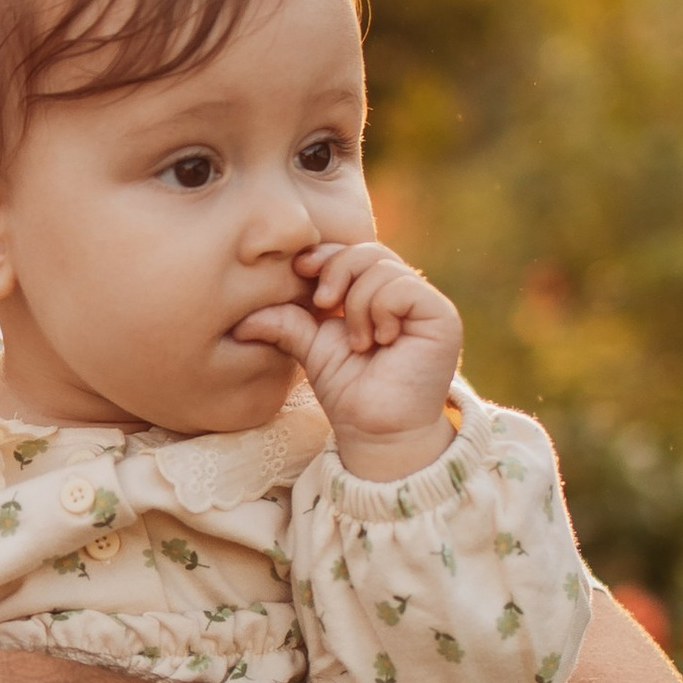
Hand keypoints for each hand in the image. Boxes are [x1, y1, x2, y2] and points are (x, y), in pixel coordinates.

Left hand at [233, 241, 463, 478]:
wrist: (375, 432)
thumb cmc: (349, 393)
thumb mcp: (312, 349)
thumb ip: (286, 323)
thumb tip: (240, 321)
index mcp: (375, 295)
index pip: (352, 252)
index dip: (325, 255)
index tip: (300, 270)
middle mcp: (403, 294)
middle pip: (367, 251)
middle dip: (336, 270)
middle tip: (321, 304)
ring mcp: (424, 304)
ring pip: (382, 268)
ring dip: (357, 305)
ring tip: (358, 342)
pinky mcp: (441, 317)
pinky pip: (403, 287)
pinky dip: (381, 310)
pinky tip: (381, 341)